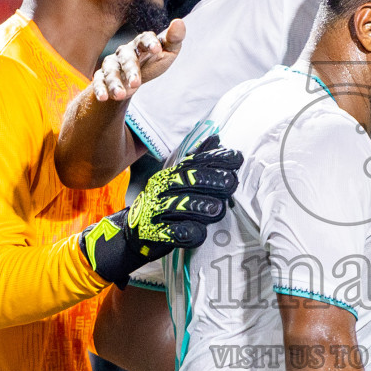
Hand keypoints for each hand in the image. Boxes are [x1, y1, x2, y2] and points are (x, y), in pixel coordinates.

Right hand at [80, 135, 241, 285]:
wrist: (133, 233)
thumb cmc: (163, 205)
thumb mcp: (178, 180)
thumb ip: (198, 161)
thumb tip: (216, 138)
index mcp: (170, 175)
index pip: (195, 162)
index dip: (216, 158)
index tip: (237, 157)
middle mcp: (162, 189)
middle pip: (187, 180)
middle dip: (210, 180)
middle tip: (230, 182)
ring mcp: (156, 210)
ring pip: (179, 206)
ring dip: (200, 206)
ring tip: (216, 208)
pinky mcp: (155, 233)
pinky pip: (172, 233)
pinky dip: (186, 233)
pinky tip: (198, 232)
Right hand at [91, 19, 184, 101]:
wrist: (133, 79)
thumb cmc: (153, 61)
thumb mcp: (167, 52)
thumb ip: (174, 39)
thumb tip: (179, 22)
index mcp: (141, 43)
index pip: (144, 39)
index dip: (150, 43)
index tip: (157, 49)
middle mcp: (124, 51)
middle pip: (127, 58)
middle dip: (131, 70)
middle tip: (136, 83)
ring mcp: (112, 64)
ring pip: (111, 71)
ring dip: (114, 82)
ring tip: (120, 95)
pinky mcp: (103, 77)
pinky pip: (99, 81)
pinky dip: (100, 89)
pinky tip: (103, 97)